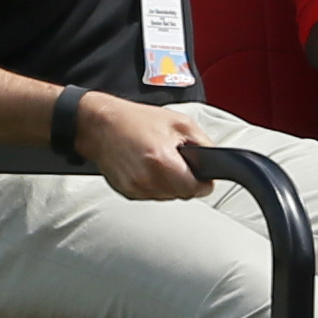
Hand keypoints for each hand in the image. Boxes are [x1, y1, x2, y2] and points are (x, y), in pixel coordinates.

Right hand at [74, 92, 213, 202]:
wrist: (102, 124)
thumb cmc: (137, 120)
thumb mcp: (180, 122)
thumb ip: (203, 144)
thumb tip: (215, 162)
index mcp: (161, 161)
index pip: (195, 189)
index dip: (203, 182)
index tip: (203, 176)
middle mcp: (146, 179)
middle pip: (182, 195)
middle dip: (186, 181)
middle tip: (180, 162)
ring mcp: (135, 188)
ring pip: (167, 197)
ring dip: (170, 184)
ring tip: (161, 161)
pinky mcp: (126, 192)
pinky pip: (151, 195)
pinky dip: (155, 184)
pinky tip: (148, 167)